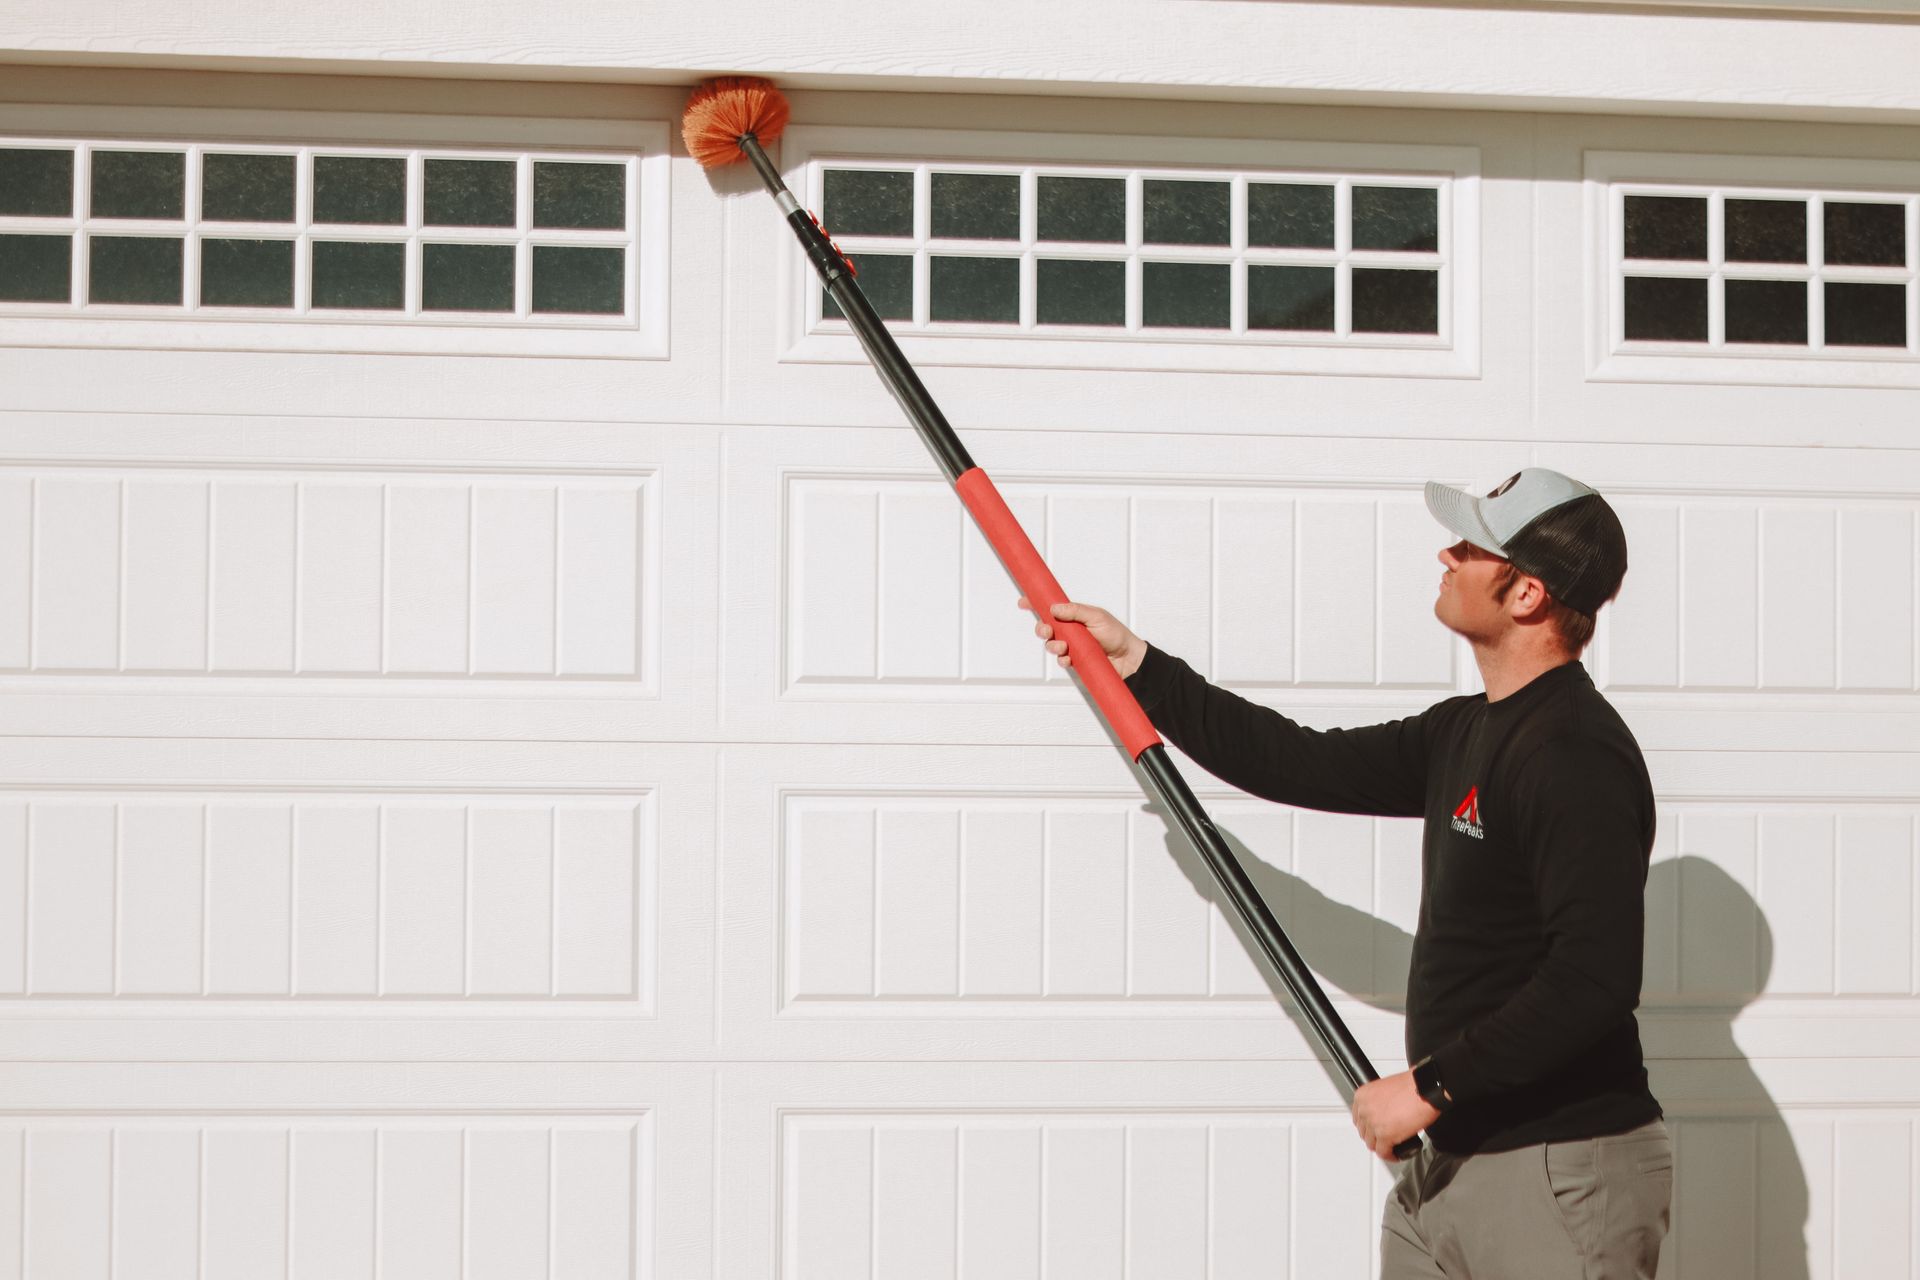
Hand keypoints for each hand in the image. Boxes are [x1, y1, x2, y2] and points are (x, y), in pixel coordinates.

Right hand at [1021, 598, 1147, 678]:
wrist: (1128, 658)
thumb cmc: (1116, 634)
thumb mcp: (1097, 616)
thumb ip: (1076, 611)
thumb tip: (1054, 607)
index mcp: (1073, 616)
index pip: (1050, 608)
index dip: (1035, 604)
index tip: (1023, 602)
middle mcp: (1070, 631)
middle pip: (1046, 627)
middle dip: (1041, 628)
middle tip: (1046, 630)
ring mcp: (1071, 646)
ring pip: (1051, 645)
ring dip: (1053, 645)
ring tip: (1064, 647)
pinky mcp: (1074, 661)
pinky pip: (1061, 661)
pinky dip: (1062, 660)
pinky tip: (1069, 659)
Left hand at [1351, 1070, 1438, 1161]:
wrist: (1425, 1089)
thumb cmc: (1413, 1086)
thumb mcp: (1387, 1088)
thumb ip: (1380, 1101)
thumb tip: (1383, 1112)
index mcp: (1363, 1096)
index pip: (1358, 1118)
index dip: (1367, 1126)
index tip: (1373, 1129)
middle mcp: (1365, 1109)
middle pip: (1364, 1131)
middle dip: (1374, 1137)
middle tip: (1383, 1138)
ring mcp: (1373, 1123)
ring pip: (1371, 1144)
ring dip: (1381, 1147)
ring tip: (1390, 1147)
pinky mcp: (1385, 1136)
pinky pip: (1383, 1152)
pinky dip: (1390, 1156)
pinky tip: (1396, 1155)